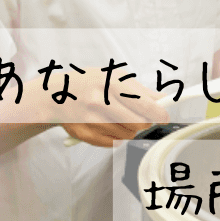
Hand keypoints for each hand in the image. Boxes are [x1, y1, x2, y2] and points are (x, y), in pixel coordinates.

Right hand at [38, 66, 169, 147]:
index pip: (144, 104)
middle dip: (145, 124)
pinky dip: (116, 138)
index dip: (159, 114)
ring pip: (126, 136)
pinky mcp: (84, 134)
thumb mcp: (114, 77)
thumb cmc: (89, 83)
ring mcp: (91, 119)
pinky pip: (112, 143)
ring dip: (130, 131)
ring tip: (120, 119)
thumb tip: (164, 99)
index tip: (165, 117)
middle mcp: (100, 101)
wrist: (54, 94)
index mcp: (111, 83)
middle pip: (138, 124)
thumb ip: (140, 89)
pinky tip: (108, 126)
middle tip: (143, 119)